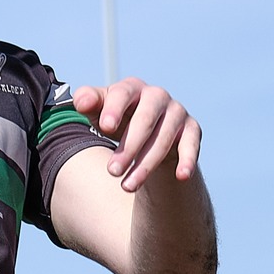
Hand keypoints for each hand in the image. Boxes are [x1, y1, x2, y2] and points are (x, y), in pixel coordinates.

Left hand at [73, 77, 201, 192]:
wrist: (146, 130)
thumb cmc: (117, 117)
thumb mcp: (99, 110)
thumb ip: (88, 102)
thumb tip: (81, 103)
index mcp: (131, 87)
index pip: (122, 94)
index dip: (114, 109)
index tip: (104, 127)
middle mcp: (157, 96)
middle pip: (144, 121)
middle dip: (128, 148)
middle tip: (112, 171)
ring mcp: (177, 112)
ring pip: (162, 140)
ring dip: (145, 165)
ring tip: (127, 186)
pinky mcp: (192, 130)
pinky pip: (191, 146)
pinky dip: (188, 161)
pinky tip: (180, 176)